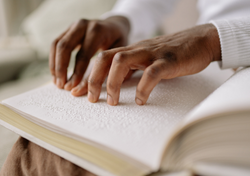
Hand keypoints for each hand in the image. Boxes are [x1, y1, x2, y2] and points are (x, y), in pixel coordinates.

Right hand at [49, 16, 129, 93]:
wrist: (115, 25)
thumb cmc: (118, 42)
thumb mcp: (118, 53)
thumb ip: (107, 68)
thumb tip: (96, 89)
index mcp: (97, 31)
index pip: (83, 54)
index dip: (76, 72)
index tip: (72, 87)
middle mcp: (83, 25)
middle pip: (65, 47)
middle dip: (61, 69)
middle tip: (62, 86)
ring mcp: (73, 26)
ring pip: (56, 45)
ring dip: (54, 65)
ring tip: (57, 83)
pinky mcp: (67, 29)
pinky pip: (55, 44)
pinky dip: (53, 60)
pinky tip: (56, 74)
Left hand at [86, 24, 220, 105]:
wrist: (200, 41)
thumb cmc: (173, 54)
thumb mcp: (147, 61)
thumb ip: (133, 69)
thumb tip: (116, 83)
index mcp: (131, 51)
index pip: (102, 59)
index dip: (88, 76)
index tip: (79, 93)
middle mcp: (137, 50)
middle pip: (105, 58)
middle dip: (94, 79)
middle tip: (91, 99)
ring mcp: (152, 54)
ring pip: (122, 61)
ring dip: (113, 83)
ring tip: (113, 101)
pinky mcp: (168, 61)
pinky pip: (151, 73)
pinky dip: (143, 88)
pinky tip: (142, 101)